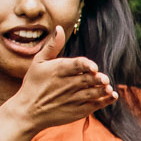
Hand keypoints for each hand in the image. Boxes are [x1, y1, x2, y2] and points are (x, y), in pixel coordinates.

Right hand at [1, 27, 115, 131]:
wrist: (28, 112)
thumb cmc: (33, 84)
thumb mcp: (38, 63)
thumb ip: (52, 46)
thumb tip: (60, 28)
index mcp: (58, 70)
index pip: (75, 66)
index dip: (86, 66)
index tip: (93, 68)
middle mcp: (67, 85)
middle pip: (86, 80)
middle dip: (97, 79)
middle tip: (103, 78)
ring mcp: (73, 99)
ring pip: (92, 93)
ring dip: (102, 90)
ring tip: (107, 87)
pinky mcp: (78, 111)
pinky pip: (95, 105)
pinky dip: (105, 101)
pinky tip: (111, 95)